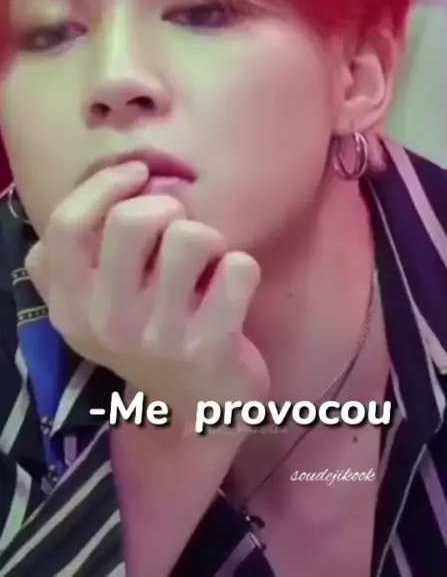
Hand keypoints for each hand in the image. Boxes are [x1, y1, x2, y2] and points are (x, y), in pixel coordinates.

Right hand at [26, 161, 268, 422]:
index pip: (66, 225)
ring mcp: (158, 337)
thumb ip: (82, 249)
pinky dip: (242, 269)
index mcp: (70, 305)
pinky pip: (239, 266)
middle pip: (133, 219)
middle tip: (178, 229)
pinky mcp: (210, 347)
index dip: (104, 185)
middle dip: (167, 207)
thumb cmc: (147, 332)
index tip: (138, 175)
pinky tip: (230, 294)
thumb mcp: (95, 301)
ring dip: (209, 239)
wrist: (194, 408)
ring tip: (206, 267)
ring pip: (192, 236)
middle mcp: (106, 323)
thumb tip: (116, 178)